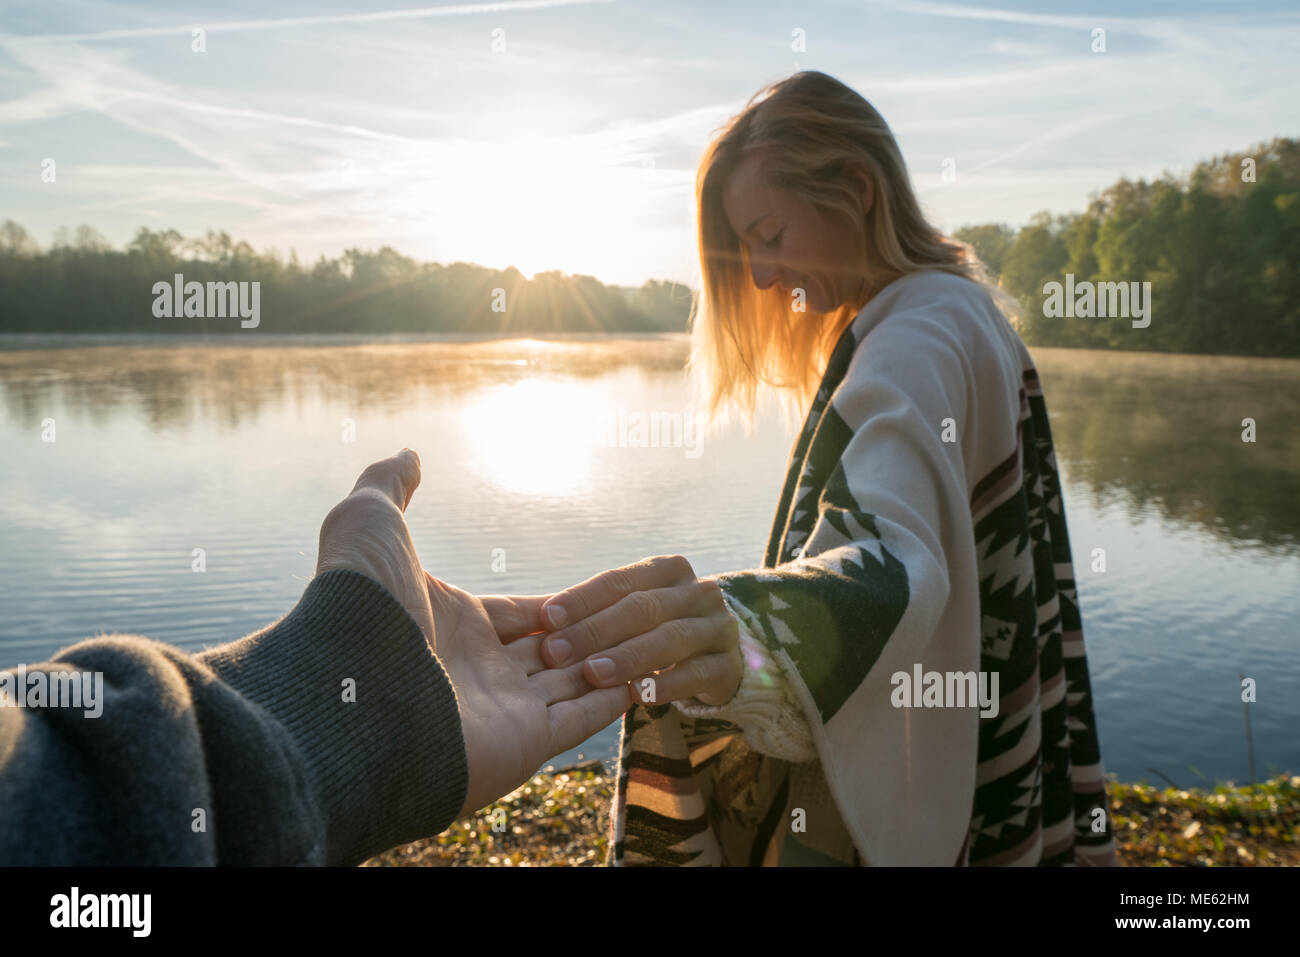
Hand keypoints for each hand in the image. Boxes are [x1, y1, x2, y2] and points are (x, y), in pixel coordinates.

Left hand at [315, 450, 633, 818]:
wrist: (352, 687)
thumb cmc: (360, 601)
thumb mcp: (369, 523)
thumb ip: (390, 486)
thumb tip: (407, 451)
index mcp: (452, 624)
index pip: (521, 614)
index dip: (556, 604)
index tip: (598, 593)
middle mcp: (478, 670)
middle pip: (551, 649)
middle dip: (589, 634)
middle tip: (635, 615)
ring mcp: (503, 710)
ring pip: (574, 682)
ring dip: (609, 661)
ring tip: (657, 642)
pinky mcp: (525, 743)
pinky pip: (583, 720)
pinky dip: (615, 700)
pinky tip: (647, 678)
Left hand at [537, 555, 742, 707]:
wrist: (713, 661)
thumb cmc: (653, 633)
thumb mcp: (630, 612)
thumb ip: (594, 611)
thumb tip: (532, 618)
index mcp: (667, 570)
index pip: (620, 580)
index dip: (582, 598)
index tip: (546, 618)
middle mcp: (698, 592)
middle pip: (643, 608)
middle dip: (596, 630)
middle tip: (556, 652)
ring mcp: (718, 628)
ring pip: (670, 638)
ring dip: (627, 657)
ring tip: (591, 675)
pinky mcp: (728, 666)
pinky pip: (696, 674)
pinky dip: (665, 684)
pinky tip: (636, 697)